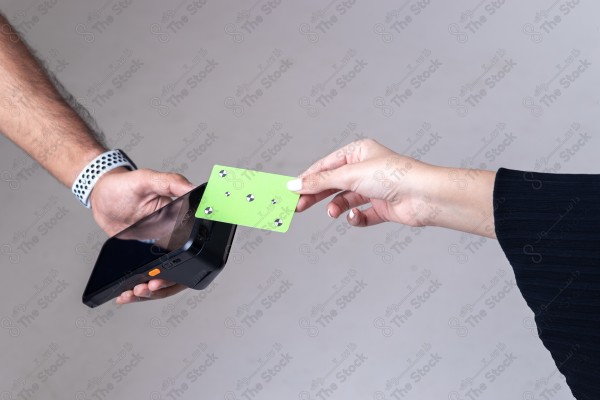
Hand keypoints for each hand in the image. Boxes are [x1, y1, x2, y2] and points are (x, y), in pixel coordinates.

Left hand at [90, 168, 194, 303]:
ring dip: (150, 292)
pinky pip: (145, 277)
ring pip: (162, 279)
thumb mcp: (147, 179)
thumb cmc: (124, 184)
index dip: (182, 268)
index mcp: (179, 221)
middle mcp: (172, 238)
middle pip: (178, 271)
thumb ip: (170, 182)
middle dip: (165, 286)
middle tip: (149, 287)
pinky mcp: (141, 256)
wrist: (100, 195)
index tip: (163, 276)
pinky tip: (126, 294)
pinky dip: (136, 290)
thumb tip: (193, 188)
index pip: (190, 249)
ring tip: (134, 293)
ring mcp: (157, 249)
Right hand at [287, 138, 496, 236]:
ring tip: (332, 212)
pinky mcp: (382, 207)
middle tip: (298, 207)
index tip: (291, 190)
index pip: (326, 166)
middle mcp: (366, 169)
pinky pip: (361, 215)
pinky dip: (356, 218)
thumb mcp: (349, 175)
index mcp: (358, 152)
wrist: (423, 196)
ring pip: (345, 200)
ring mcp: (374, 189)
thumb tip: (296, 184)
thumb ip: (320, 181)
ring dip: (336, 207)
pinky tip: (356, 217)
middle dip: (316, 195)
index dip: (308, 178)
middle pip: (333, 184)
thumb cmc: (392, 176)